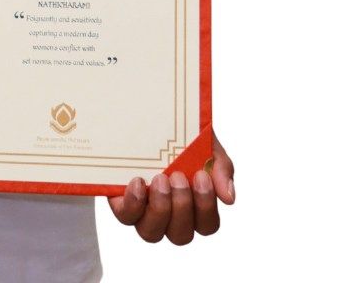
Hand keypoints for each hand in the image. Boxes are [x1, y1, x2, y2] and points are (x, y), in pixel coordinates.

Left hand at [108, 132, 234, 244]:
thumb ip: (221, 167)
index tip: (201, 176)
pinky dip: (134, 204)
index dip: (205, 207)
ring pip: (152, 233)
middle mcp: (169, 215)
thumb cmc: (182, 136)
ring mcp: (144, 211)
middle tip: (178, 176)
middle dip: (182, 207)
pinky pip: (126, 217)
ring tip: (160, 178)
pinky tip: (139, 182)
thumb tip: (229, 198)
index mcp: (193, 205)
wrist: (147, 114)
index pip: (206, 225)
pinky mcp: (122, 200)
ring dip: (160, 208)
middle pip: (180, 236)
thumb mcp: (206, 143)